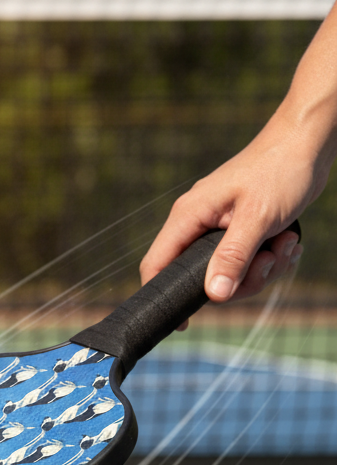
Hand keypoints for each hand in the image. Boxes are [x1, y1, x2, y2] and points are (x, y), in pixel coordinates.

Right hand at [139, 115, 321, 325]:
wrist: (308, 142)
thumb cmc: (280, 168)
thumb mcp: (257, 217)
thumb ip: (232, 257)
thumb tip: (214, 295)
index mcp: (189, 216)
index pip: (157, 263)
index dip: (163, 296)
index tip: (184, 322)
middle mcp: (198, 224)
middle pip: (201, 278)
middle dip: (240, 280)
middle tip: (266, 262)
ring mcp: (219, 228)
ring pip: (228, 274)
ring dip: (262, 269)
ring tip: (285, 244)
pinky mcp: (239, 231)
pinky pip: (245, 263)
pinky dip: (269, 260)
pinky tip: (286, 242)